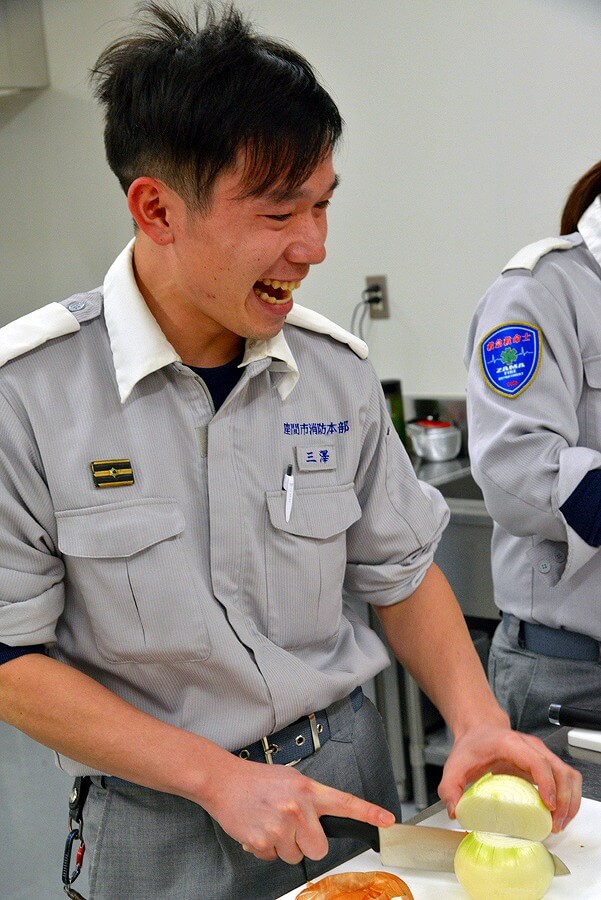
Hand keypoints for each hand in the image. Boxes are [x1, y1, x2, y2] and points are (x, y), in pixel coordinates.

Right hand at [200, 754, 394, 864]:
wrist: (222, 780)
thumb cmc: (256, 780)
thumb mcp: (290, 780)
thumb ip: (309, 799)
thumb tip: (320, 820)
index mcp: (308, 789)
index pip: (345, 802)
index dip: (369, 814)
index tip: (388, 820)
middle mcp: (298, 807)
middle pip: (319, 848)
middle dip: (306, 844)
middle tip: (290, 827)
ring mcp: (281, 825)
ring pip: (294, 856)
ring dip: (283, 846)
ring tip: (269, 822)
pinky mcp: (263, 840)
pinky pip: (272, 858)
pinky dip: (265, 849)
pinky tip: (257, 828)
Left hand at [438, 723, 581, 832]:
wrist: (479, 730)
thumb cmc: (471, 746)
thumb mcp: (454, 766)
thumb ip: (449, 789)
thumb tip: (456, 812)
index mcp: (510, 743)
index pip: (537, 761)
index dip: (547, 784)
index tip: (547, 806)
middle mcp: (531, 746)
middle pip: (559, 770)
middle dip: (562, 800)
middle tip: (553, 824)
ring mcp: (541, 753)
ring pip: (569, 775)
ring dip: (570, 801)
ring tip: (558, 823)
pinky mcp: (546, 762)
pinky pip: (567, 779)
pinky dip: (569, 797)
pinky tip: (560, 814)